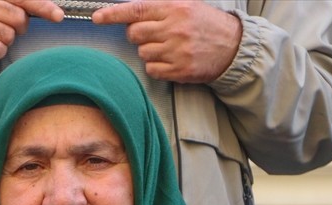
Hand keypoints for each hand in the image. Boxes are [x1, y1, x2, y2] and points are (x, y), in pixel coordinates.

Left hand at [92, 0, 241, 83]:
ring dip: (150, 51)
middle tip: (153, 34)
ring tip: (170, 47)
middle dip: (138, 35)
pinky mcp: (179, 70)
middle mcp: (174, 28)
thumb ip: (160, 9)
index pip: (137, 10)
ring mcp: (177, 51)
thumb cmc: (206, 25)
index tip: (97, 17)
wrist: (234, 46)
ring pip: (142, 53)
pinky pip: (151, 70)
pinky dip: (157, 66)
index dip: (113, 14)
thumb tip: (130, 14)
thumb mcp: (187, 6)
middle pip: (134, 34)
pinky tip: (172, 60)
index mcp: (175, 9)